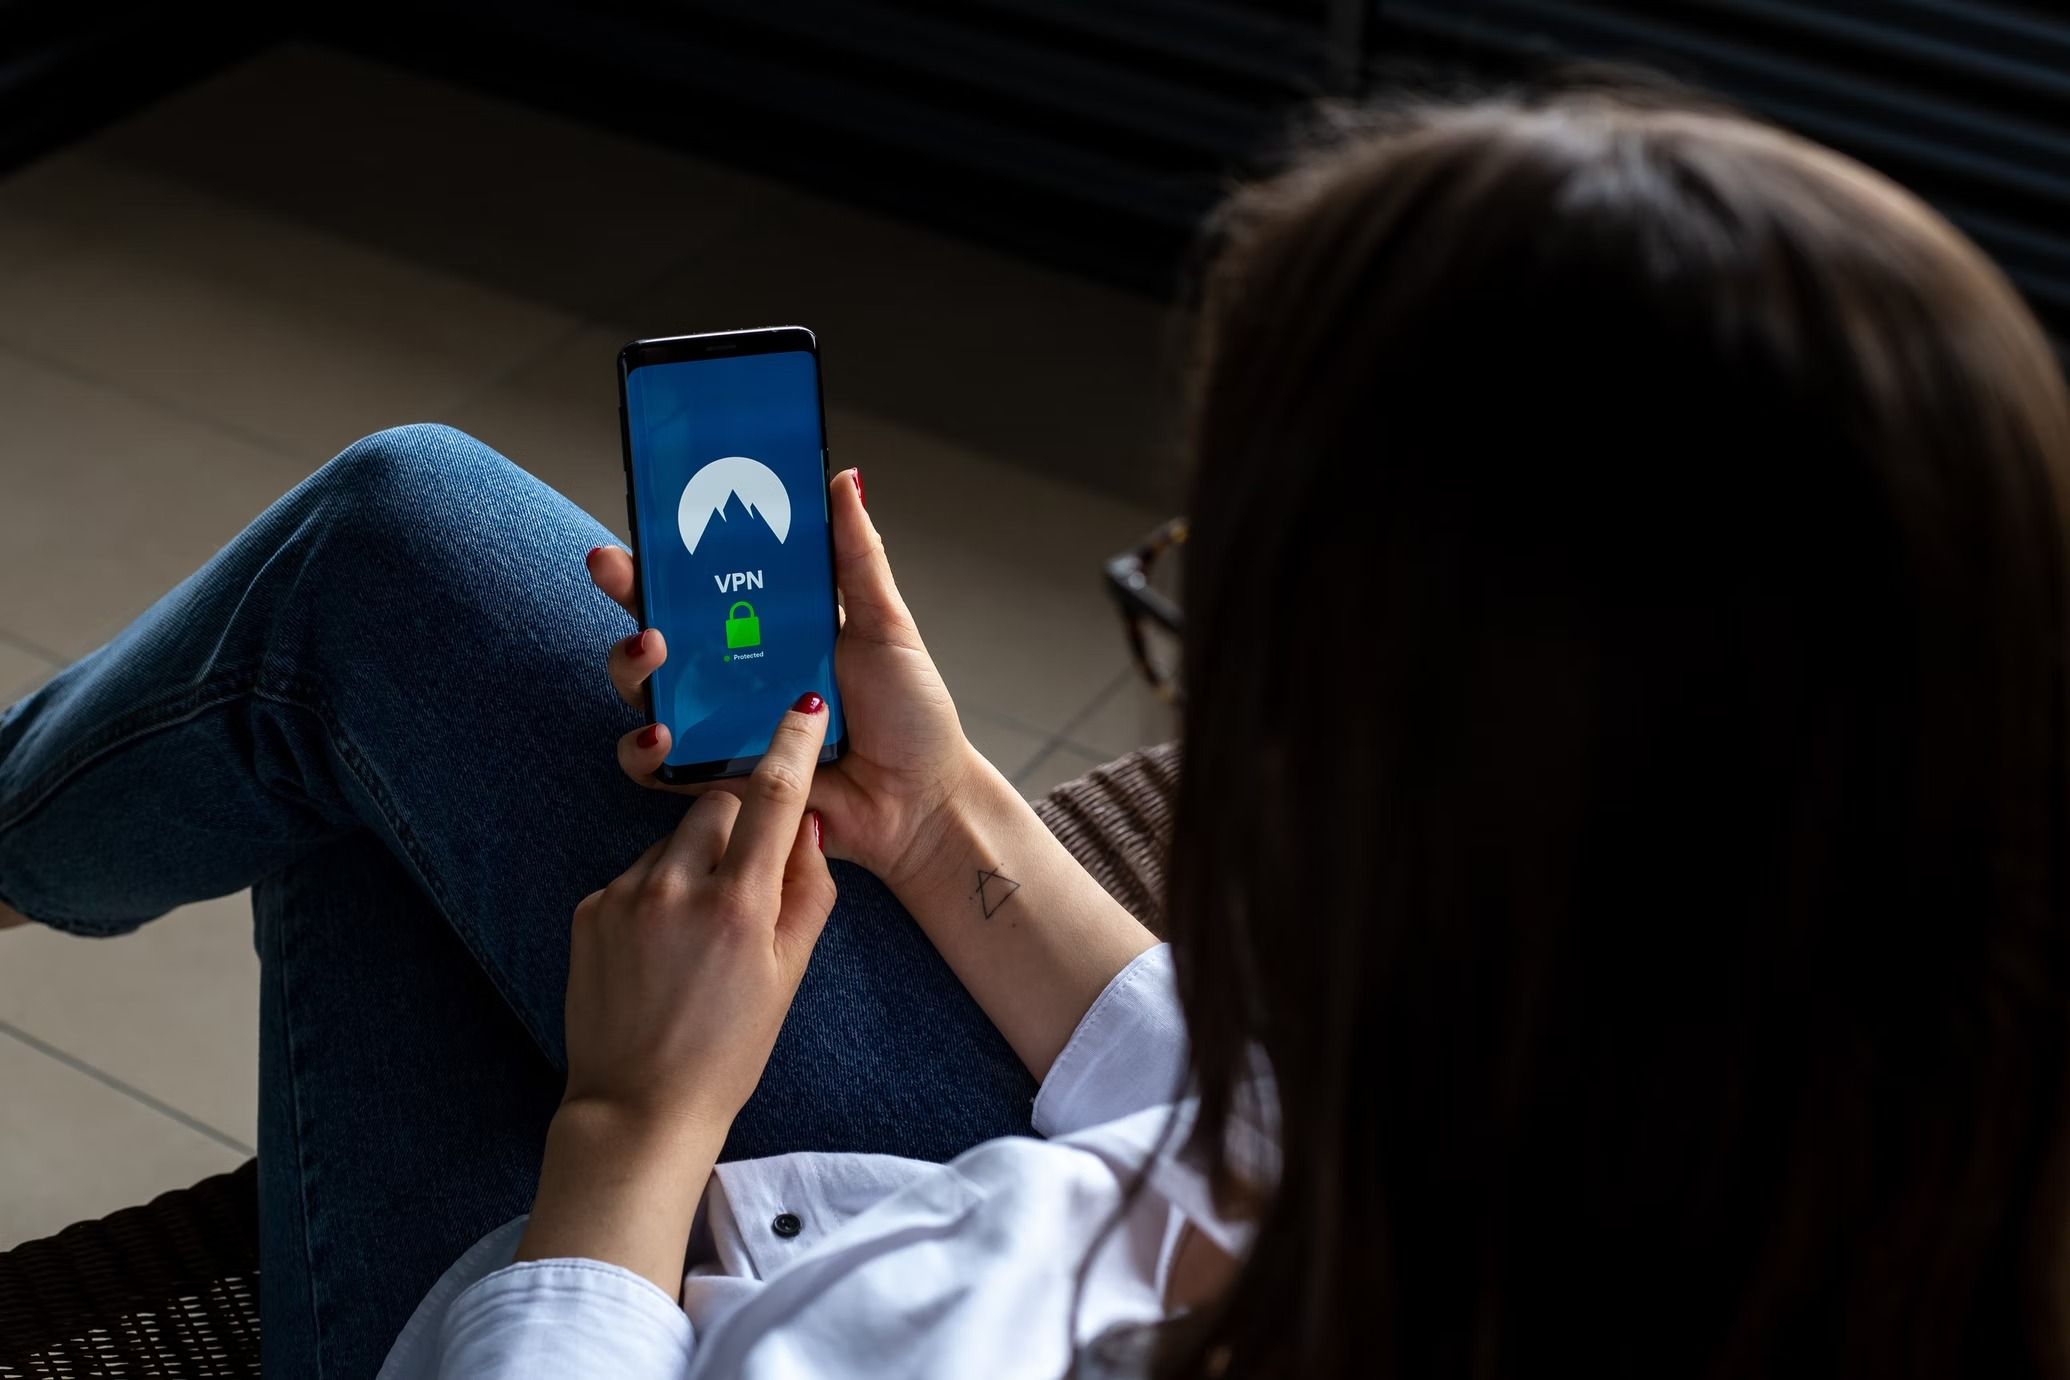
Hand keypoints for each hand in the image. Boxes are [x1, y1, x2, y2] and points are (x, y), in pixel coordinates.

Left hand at [560, 693, 835, 1133]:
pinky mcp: (589, 910)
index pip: (774, 799)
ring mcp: (625, 897)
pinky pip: (635, 876)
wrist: (638, 1108)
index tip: (802, 709)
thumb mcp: (789, 976)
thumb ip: (808, 893)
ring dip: (693, 864)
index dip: (791, 746)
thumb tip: (808, 827)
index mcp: (739, 906)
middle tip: (745, 881)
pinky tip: (659, 951)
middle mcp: (677, 888)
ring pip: (673, 843)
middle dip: (737, 825)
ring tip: (696, 935)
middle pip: (716, 808)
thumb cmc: (728, 1050)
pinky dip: (655, 895)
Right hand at [586, 468, 981, 884]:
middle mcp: (734, 674)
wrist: (922, 801)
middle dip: (629, 596)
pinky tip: (661, 732)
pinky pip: (656, 766)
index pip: (701, 584)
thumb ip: (857, 557)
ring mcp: (720, 726)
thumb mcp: (887, 625)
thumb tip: (843, 479)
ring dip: (632, 667)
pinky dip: (646, 750)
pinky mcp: (715, 779)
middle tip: (623, 573)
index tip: (637, 528)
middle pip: (658, 628)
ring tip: (653, 650)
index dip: (661, 555)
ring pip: (644, 691)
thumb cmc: (910, 716)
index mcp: (768, 630)